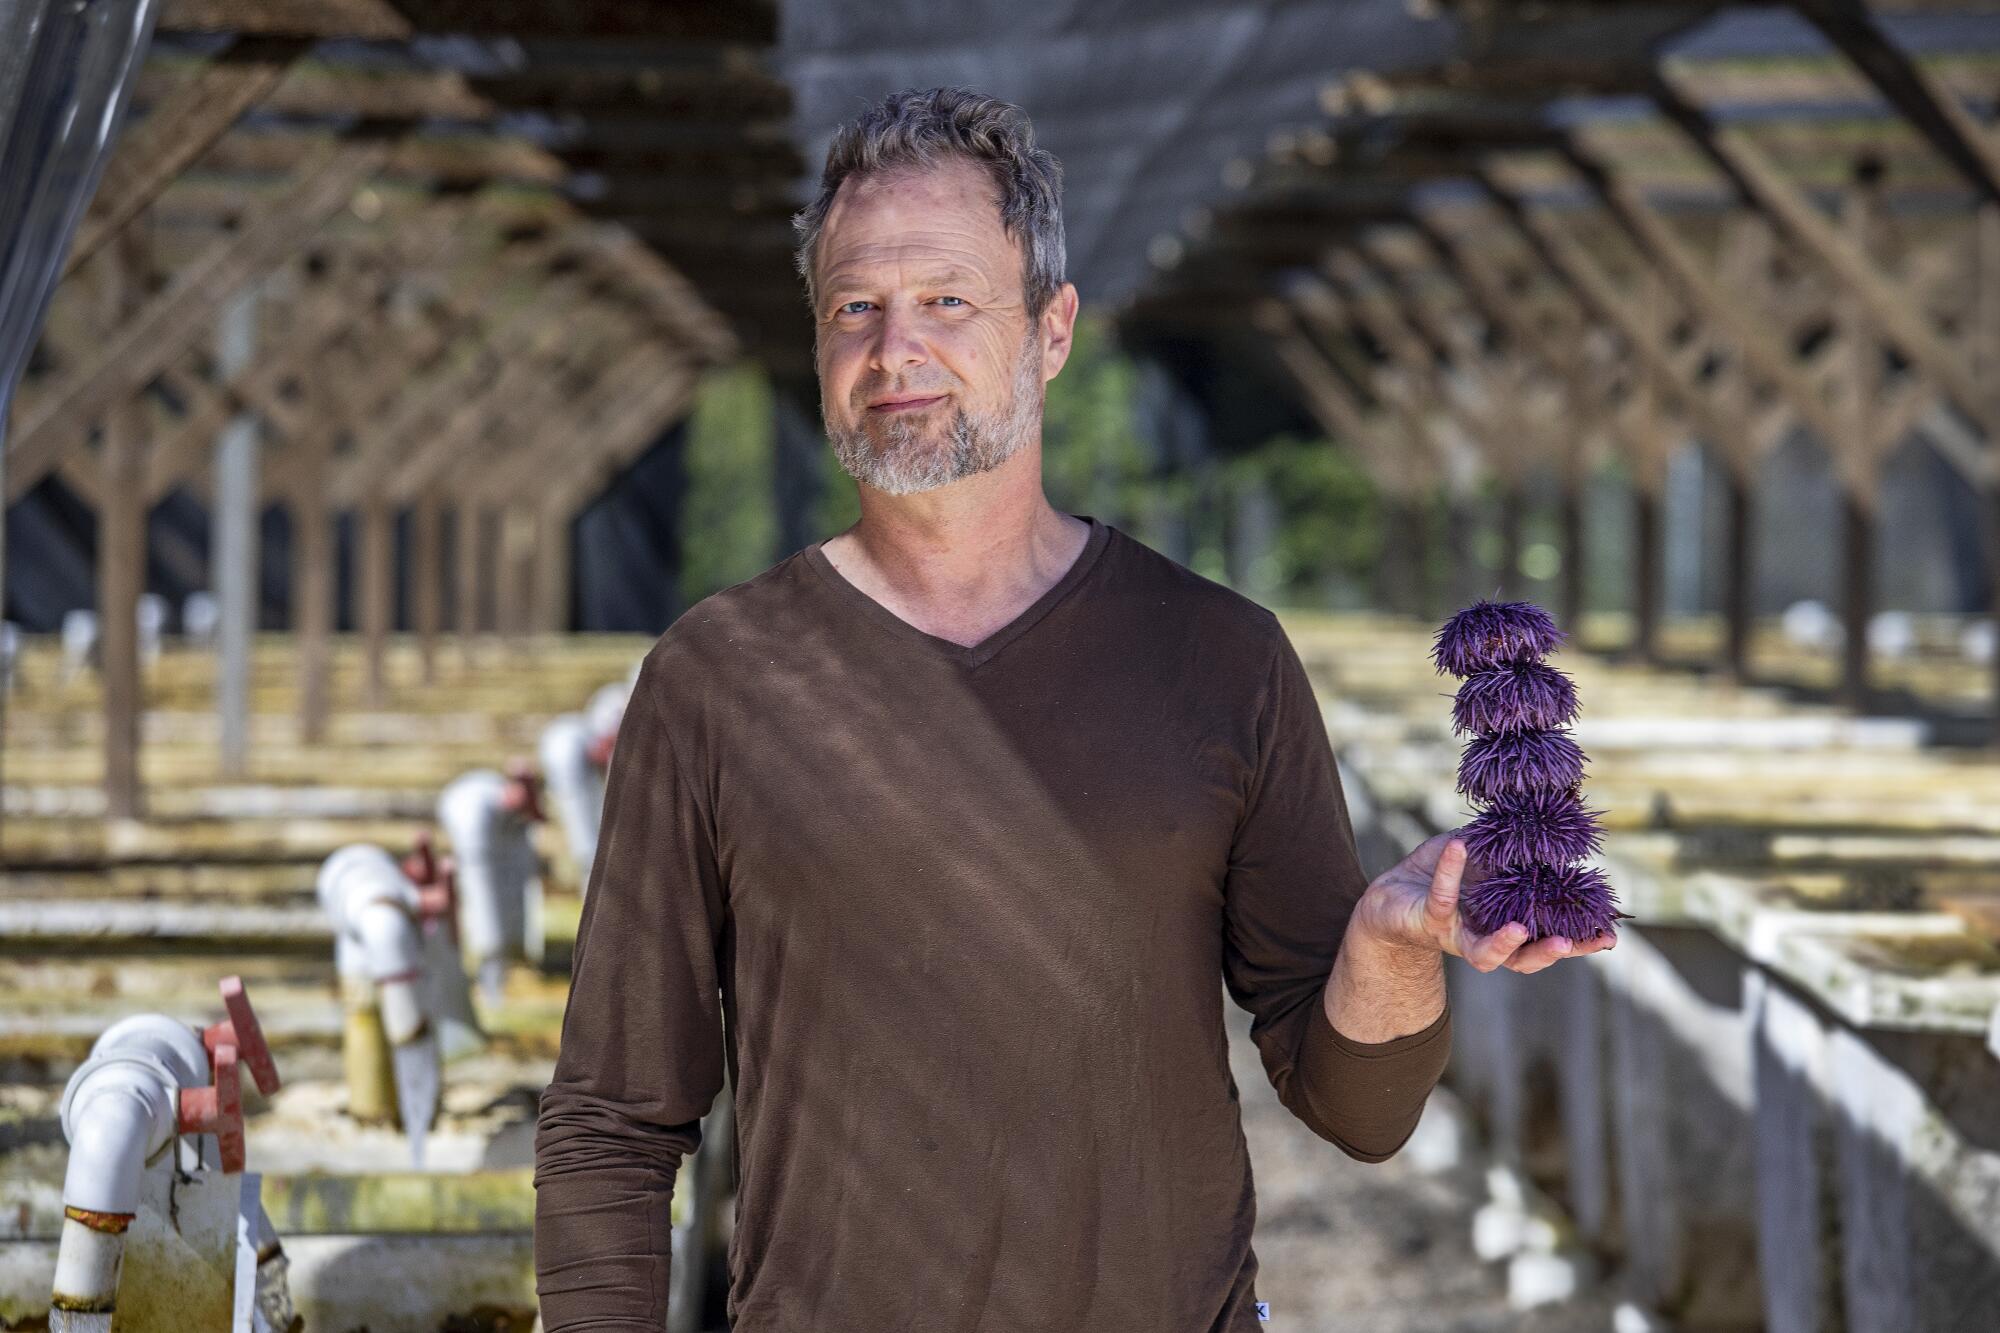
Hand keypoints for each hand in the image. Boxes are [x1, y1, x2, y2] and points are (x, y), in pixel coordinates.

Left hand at [1354, 831, 1615, 974]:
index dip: (1580, 941)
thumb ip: (1513, 848)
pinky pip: (1442, 898)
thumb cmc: (1443, 877)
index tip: (1609, 936)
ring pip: (1483, 955)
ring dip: (1502, 944)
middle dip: (1548, 954)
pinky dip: (1450, 871)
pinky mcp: (1427, 921)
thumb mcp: (1484, 858)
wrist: (1391, 895)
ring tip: (1519, 928)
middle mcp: (1485, 940)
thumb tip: (1546, 819)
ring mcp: (1456, 935)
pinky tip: (1460, 846)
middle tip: (1571, 944)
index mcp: (1507, 926)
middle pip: (1524, 960)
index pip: (1549, 938)